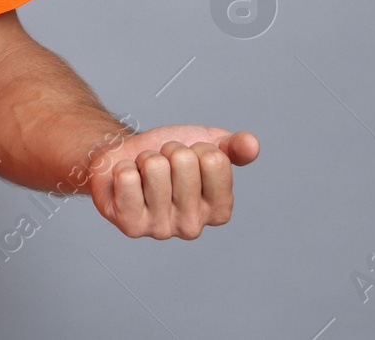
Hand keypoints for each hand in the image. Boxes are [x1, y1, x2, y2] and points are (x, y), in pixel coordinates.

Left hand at [86, 124, 259, 238]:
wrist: (123, 157)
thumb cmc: (166, 155)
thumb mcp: (206, 145)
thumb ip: (235, 147)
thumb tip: (252, 144)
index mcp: (218, 210)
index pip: (215, 160)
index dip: (197, 147)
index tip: (188, 158)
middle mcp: (193, 226)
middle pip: (183, 160)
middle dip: (168, 151)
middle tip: (161, 164)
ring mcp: (161, 229)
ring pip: (154, 166)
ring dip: (145, 158)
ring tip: (143, 172)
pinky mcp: (130, 225)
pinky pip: (128, 178)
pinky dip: (123, 167)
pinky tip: (126, 180)